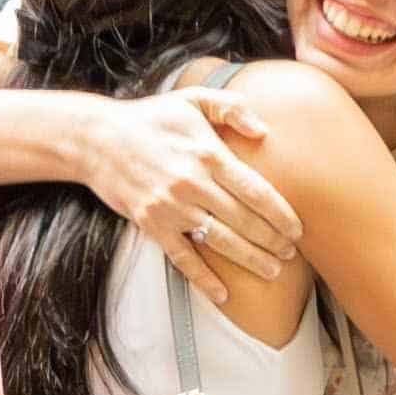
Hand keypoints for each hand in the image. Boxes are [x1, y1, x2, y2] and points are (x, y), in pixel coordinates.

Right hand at [85, 86, 293, 282]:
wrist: (96, 139)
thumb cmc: (151, 118)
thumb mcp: (192, 99)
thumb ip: (231, 108)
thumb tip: (264, 131)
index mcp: (208, 154)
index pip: (256, 191)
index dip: (281, 214)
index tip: (298, 229)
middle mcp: (193, 184)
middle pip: (244, 220)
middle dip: (272, 240)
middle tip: (291, 254)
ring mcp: (171, 208)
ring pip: (220, 241)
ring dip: (250, 260)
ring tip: (273, 271)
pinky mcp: (152, 225)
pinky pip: (183, 258)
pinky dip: (204, 279)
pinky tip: (223, 295)